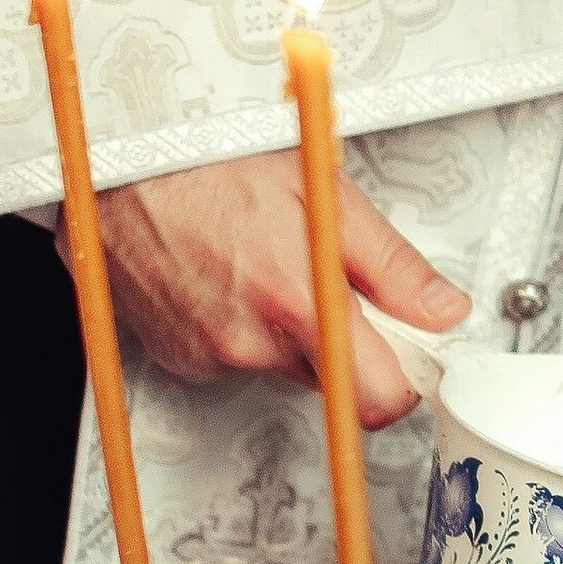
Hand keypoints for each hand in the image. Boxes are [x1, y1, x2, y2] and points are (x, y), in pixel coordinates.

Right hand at [88, 150, 469, 429]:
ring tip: (269, 261)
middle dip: (344, 340)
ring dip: (288, 328)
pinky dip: (241, 323)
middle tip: (334, 281)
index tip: (409, 352)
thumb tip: (441, 308)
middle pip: (331, 378)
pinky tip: (229, 273)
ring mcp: (208, 353)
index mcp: (296, 302)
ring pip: (279, 362)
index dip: (403, 380)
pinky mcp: (176, 354)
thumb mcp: (325, 194)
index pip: (376, 400)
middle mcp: (249, 341)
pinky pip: (232, 354)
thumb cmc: (213, 163)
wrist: (121, 164)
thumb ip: (392, 264)